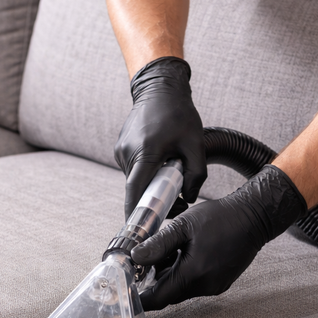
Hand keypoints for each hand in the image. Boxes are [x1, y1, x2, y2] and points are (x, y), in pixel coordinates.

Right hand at [115, 57, 205, 219]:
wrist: (159, 88)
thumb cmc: (179, 113)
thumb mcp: (196, 143)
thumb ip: (196, 174)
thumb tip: (189, 198)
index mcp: (145, 152)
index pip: (135, 192)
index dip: (136, 213)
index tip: (140, 229)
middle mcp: (127, 153)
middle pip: (137, 189)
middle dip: (155, 198)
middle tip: (178, 196)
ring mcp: (120, 151)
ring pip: (136, 180)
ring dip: (152, 183)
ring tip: (171, 169)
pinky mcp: (120, 148)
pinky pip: (134, 170)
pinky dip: (147, 173)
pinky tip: (161, 161)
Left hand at [131, 165, 307, 310]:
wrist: (254, 218)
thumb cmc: (220, 218)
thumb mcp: (184, 226)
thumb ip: (158, 244)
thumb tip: (134, 257)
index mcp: (193, 274)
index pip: (159, 298)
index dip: (141, 297)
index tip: (128, 291)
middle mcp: (205, 286)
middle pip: (169, 293)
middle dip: (156, 279)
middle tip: (149, 258)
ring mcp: (215, 287)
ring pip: (182, 289)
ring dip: (171, 275)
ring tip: (173, 249)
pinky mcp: (221, 283)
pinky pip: (195, 285)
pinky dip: (185, 274)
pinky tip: (187, 253)